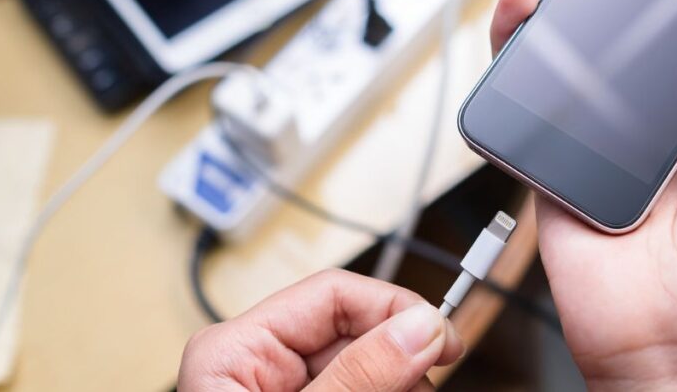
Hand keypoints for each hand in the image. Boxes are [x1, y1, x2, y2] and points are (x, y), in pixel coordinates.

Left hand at [178, 269, 462, 391]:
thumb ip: (359, 376)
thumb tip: (420, 328)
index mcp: (236, 349)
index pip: (334, 293)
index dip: (394, 306)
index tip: (440, 334)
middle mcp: (257, 363)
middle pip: (355, 329)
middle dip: (401, 351)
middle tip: (434, 373)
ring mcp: (282, 389)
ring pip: (366, 361)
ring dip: (399, 377)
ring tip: (415, 389)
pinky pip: (360, 387)